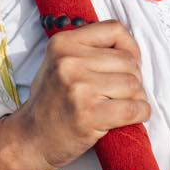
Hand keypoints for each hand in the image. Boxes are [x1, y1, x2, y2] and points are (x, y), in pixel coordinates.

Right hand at [0, 20, 149, 169]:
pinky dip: (140, 113)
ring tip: (123, 105)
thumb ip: (89, 50)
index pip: (115, 29)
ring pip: (133, 84)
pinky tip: (133, 116)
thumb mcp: (59, 63)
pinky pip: (133, 108)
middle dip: (134, 78)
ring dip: (137, 98)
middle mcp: (69, 61)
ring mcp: (78, 88)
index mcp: (63, 43)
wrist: (28, 139)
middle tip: (123, 92)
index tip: (129, 63)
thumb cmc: (50, 102)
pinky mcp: (88, 115)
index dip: (130, 47)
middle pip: (128, 61)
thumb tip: (132, 50)